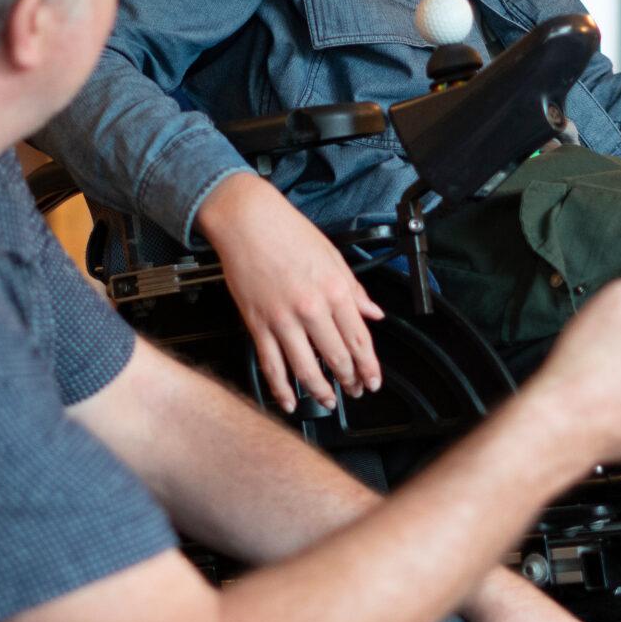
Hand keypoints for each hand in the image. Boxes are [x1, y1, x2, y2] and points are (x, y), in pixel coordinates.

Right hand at [197, 172, 384, 412]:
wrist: (247, 220)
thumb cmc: (288, 232)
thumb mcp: (333, 256)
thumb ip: (355, 290)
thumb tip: (373, 313)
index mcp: (335, 291)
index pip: (359, 340)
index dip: (369, 366)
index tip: (373, 380)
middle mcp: (311, 309)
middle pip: (337, 358)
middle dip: (350, 380)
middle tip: (355, 391)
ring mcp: (282, 319)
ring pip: (306, 369)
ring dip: (320, 391)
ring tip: (328, 401)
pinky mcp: (257, 324)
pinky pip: (271, 365)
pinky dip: (280, 388)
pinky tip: (288, 401)